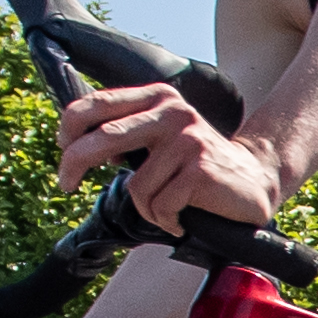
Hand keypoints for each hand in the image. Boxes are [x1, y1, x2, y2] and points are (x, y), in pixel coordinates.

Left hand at [55, 84, 282, 230]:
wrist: (254, 180)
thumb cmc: (197, 165)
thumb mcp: (161, 138)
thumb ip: (127, 132)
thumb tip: (75, 142)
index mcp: (158, 97)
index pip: (98, 104)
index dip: (69, 128)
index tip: (63, 149)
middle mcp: (172, 112)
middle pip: (103, 138)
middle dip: (75, 164)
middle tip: (66, 184)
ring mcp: (188, 139)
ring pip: (136, 186)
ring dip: (147, 208)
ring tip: (167, 208)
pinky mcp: (200, 168)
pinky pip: (160, 205)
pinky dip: (167, 220)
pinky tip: (183, 216)